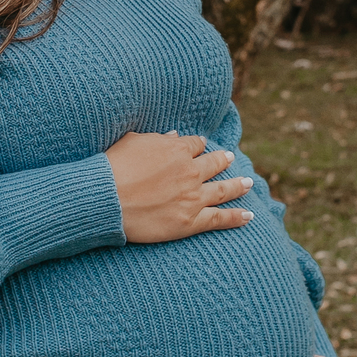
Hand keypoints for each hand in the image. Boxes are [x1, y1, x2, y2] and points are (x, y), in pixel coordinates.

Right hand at [105, 130, 252, 243]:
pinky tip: (249, 215)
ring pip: (224, 189)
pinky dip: (237, 217)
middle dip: (223, 160)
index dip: (198, 145)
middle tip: (230, 159)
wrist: (107, 198)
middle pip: (214, 164)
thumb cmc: (114, 166)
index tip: (201, 146)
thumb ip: (157, 138)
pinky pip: (220, 218)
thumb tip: (174, 135)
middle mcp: (190, 171)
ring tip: (248, 182)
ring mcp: (194, 197)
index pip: (195, 144)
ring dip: (238, 185)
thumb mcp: (133, 141)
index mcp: (177, 149)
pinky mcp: (191, 221)